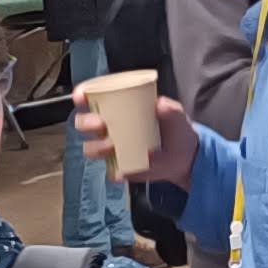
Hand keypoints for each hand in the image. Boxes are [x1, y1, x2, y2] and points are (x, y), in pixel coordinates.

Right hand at [75, 90, 198, 185]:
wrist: (186, 157)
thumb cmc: (176, 130)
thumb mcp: (176, 116)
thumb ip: (171, 110)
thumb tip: (161, 104)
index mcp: (118, 108)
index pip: (92, 99)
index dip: (82, 95)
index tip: (81, 96)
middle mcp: (110, 127)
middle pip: (84, 123)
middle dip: (86, 122)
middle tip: (101, 124)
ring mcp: (113, 149)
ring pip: (91, 148)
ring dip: (97, 147)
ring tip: (112, 146)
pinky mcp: (120, 168)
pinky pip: (110, 171)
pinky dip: (115, 172)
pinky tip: (123, 171)